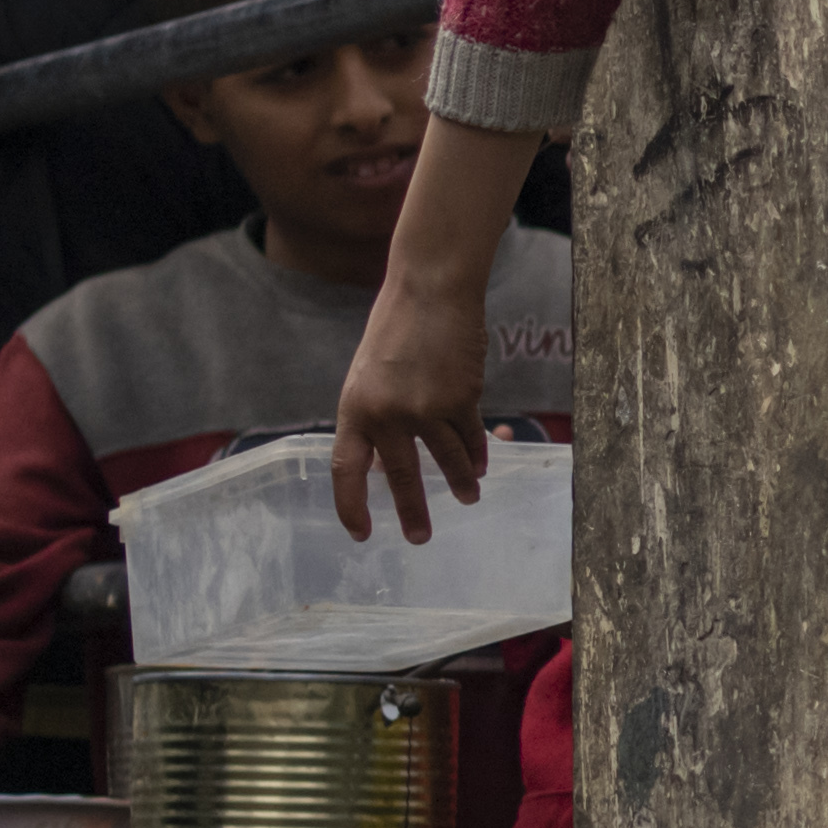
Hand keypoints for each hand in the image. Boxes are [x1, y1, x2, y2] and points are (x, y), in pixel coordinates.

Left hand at [333, 268, 492, 543]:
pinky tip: (481, 465)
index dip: (351, 505)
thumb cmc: (396, 327)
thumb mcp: (368, 376)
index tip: (361, 533)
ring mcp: (426, 408)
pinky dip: (477, 454)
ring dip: (459, 482)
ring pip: (446, 460)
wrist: (430, 289)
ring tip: (468, 497)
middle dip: (413, 512)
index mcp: (355, 408)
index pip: (346, 469)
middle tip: (420, 538)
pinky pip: (470, 438)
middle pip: (401, 476)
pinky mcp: (461, 399)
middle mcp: (387, 414)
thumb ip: (373, 418)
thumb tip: (384, 463)